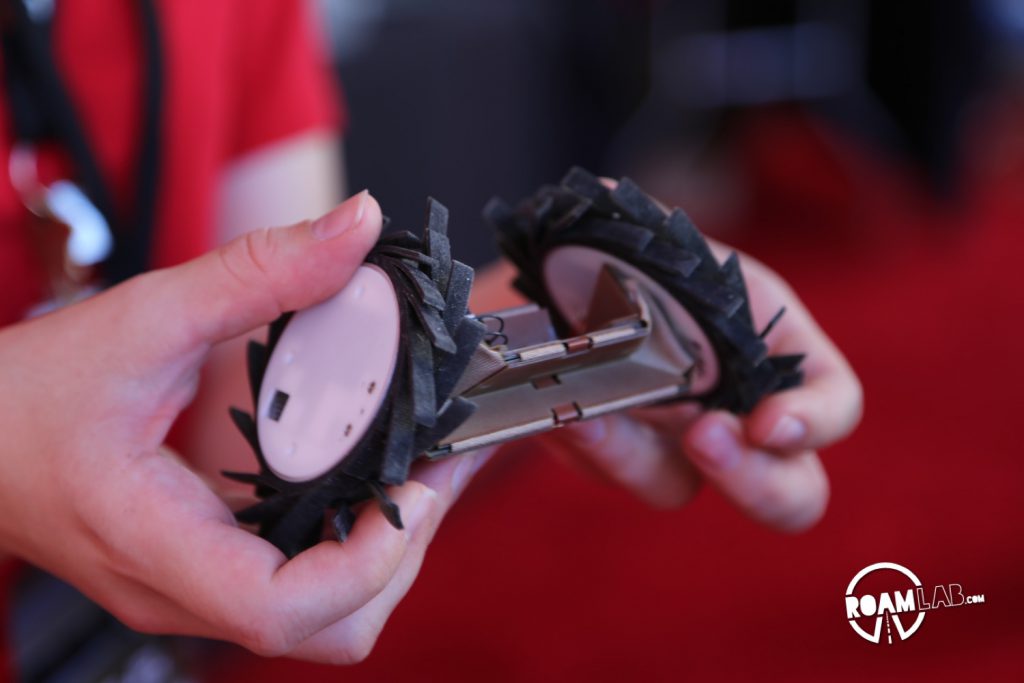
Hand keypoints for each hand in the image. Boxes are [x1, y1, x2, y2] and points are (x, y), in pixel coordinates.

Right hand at [0, 191, 489, 662]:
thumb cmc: (29, 394)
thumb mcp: (145, 316)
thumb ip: (258, 272)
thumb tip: (356, 228)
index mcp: (154, 541)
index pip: (278, 610)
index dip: (366, 560)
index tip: (414, 485)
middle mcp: (180, 590)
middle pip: (330, 627)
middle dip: (403, 552)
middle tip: (439, 464)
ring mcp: (195, 594)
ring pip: (326, 621)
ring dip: (388, 553)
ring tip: (421, 471)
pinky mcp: (207, 577)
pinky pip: (304, 590)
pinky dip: (355, 545)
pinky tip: (373, 479)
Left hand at [542, 244, 861, 529]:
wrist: (555, 290)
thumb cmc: (626, 257)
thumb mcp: (647, 235)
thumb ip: (649, 230)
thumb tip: (609, 193)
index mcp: (772, 349)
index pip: (834, 403)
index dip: (816, 422)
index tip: (767, 425)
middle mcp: (737, 411)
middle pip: (790, 492)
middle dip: (755, 481)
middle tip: (703, 439)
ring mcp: (675, 444)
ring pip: (676, 486)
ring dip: (635, 456)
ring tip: (592, 416)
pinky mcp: (617, 455)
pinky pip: (610, 468)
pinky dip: (587, 444)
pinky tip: (564, 415)